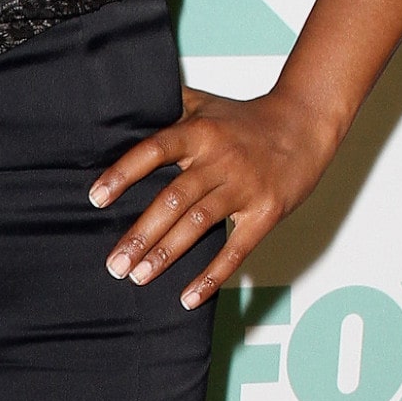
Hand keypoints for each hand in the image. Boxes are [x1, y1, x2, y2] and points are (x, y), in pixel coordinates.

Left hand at [88, 82, 345, 308]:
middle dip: (141, 234)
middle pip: (173, 199)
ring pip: (199, 225)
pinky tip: (188, 297)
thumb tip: (122, 106)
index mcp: (199, 133)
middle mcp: (219, 160)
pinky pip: (236, 250)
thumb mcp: (205, 103)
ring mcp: (244, 188)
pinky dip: (212, 276)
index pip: (154, 151)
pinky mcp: (266, 213)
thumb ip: (166, 105)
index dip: (124, 174)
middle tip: (115, 264)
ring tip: (138, 276)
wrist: (305, 124)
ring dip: (166, 254)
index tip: (97, 198)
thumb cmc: (247, 119)